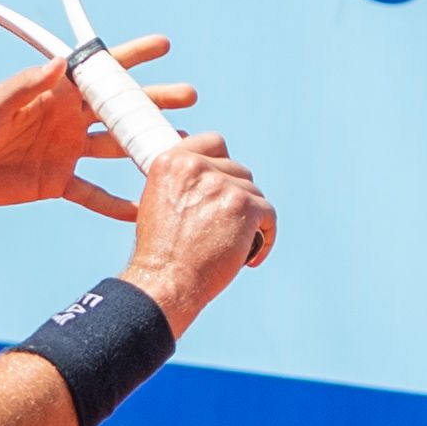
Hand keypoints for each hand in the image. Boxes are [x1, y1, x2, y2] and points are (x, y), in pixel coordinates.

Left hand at [0, 35, 196, 223]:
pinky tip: (143, 208)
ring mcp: (66, 151)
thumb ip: (28, 85)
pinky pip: (93, 194)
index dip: (130, 57)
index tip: (163, 44)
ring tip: (181, 146)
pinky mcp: (57, 182)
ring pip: (116, 147)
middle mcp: (67, 119)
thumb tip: (59, 64)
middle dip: (152, 102)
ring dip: (145, 147)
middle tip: (189, 97)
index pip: (100, 71)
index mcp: (56, 94)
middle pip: (119, 109)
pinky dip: (116, 204)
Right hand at [120, 136, 276, 335]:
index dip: (222, 163)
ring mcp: (222, 185)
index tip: (221, 182)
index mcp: (171, 162)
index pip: (214, 143)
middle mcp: (196, 167)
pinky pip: (268, 215)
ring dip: (249, 218)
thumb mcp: (157, 203)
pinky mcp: (245, 206)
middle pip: (238, 170)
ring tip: (233, 243)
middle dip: (235, 197)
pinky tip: (250, 256)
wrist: (164, 282)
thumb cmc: (159, 253)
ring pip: (254, 193)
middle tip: (223, 226)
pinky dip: (264, 235)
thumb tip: (212, 173)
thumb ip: (183, 182)